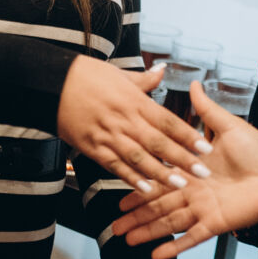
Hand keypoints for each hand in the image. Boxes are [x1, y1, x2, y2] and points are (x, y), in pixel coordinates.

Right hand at [58, 56, 210, 194]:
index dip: (188, 136)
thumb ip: (144, 79)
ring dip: (160, 173)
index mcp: (134, 101)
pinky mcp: (92, 147)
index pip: (168, 121)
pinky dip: (130, 177)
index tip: (206, 148)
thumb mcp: (118, 73)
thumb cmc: (86, 75)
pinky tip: (145, 188)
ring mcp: (108, 135)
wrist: (50, 83)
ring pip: (139, 158)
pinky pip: (114, 165)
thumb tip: (163, 70)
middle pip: (159, 142)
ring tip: (180, 185)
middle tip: (203, 173)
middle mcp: (124, 120)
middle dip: (182, 159)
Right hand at [112, 84, 257, 258]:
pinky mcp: (216, 223)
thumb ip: (207, 110)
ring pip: (169, 223)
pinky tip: (155, 255)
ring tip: (125, 240)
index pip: (161, 180)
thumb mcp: (228, 126)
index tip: (120, 196)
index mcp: (194, 171)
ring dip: (147, 232)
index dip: (140, 187)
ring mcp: (204, 209)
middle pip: (159, 206)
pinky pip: (192, 237)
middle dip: (136, 216)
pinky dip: (174, 247)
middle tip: (114, 226)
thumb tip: (195, 84)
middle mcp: (195, 192)